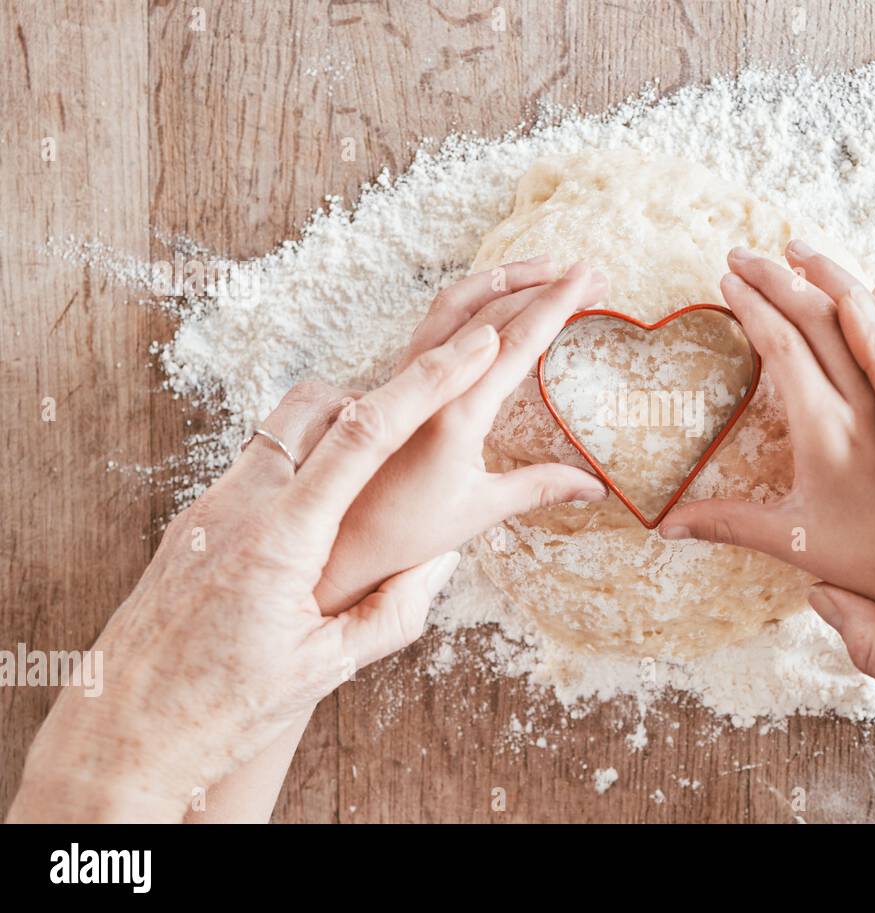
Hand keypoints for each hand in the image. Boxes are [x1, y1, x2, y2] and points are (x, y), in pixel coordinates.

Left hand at [8, 325, 505, 821]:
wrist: (123, 733)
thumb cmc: (222, 709)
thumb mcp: (326, 669)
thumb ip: (394, 610)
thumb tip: (440, 561)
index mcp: (283, 539)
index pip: (365, 432)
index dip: (425, 383)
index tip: (471, 346)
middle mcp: (241, 505)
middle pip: (322, 404)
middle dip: (386, 391)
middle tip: (430, 403)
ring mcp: (210, 507)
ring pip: (284, 426)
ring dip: (338, 426)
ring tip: (376, 471)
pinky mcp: (195, 520)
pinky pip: (257, 461)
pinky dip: (302, 461)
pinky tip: (322, 511)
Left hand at [315, 258, 609, 611]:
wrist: (332, 544)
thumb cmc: (400, 535)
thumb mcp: (479, 512)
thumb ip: (539, 488)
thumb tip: (594, 487)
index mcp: (455, 415)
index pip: (516, 344)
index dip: (556, 305)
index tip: (587, 276)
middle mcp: (425, 385)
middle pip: (489, 312)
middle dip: (540, 285)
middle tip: (585, 273)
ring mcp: (402, 377)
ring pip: (452, 305)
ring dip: (500, 281)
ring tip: (541, 270)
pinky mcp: (391, 381)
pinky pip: (433, 323)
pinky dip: (470, 299)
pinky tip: (490, 302)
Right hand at [660, 243, 874, 639]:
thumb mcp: (798, 553)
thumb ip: (732, 529)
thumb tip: (665, 525)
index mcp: (832, 436)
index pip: (787, 348)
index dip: (754, 308)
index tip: (728, 280)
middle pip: (826, 321)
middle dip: (781, 280)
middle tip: (743, 254)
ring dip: (836, 281)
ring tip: (801, 253)